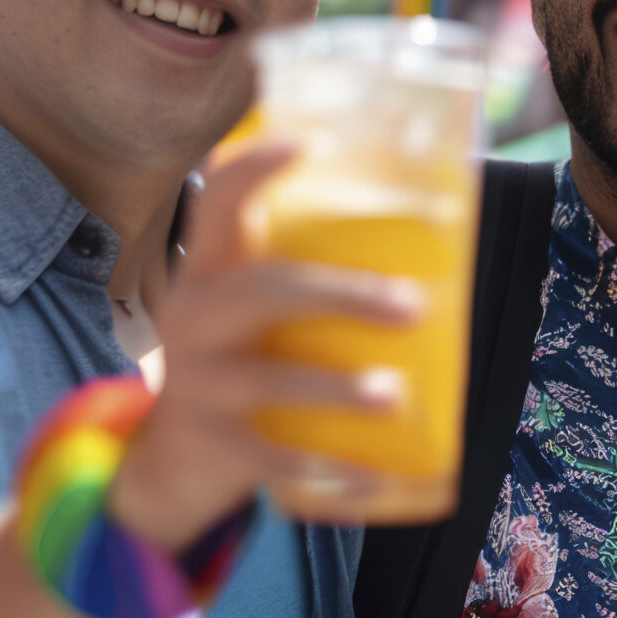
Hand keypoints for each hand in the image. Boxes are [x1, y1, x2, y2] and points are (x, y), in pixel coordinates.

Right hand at [107, 141, 422, 548]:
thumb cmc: (249, 358)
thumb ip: (313, 276)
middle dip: (341, 294)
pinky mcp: (209, 442)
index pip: (219, 199)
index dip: (254, 166)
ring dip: (336, 385)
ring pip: (267, 378)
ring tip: (394, 394)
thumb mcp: (259, 311)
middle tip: (412, 306)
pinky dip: (327, 468)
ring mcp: (194, 381)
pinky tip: (374, 476)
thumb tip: (441, 245)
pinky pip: (271, 457)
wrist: (175, 457)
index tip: (308, 142)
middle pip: (263, 290)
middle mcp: (193, 314)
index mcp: (212, 268)